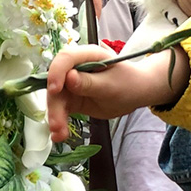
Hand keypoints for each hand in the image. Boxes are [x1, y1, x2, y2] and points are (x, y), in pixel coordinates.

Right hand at [45, 44, 182, 141]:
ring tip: (60, 134)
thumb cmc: (128, 83)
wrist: (135, 93)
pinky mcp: (71, 98)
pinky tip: (59, 135)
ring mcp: (71, 83)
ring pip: (56, 98)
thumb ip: (90, 83)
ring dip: (55, 117)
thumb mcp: (112, 84)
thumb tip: (68, 77)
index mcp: (88, 55)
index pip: (66, 58)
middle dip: (55, 103)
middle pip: (56, 82)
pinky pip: (60, 109)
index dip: (57, 72)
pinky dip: (59, 121)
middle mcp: (75, 67)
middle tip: (57, 123)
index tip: (55, 89)